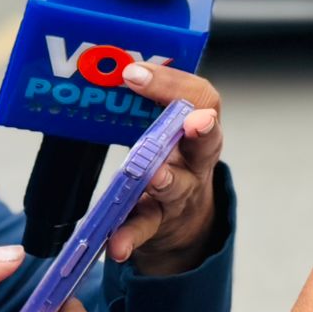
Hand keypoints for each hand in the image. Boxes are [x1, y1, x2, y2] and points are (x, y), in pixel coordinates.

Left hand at [111, 62, 224, 275]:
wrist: (184, 222)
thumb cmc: (170, 161)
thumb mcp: (167, 128)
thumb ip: (146, 102)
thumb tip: (106, 66)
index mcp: (196, 129)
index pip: (199, 98)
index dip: (173, 84)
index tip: (135, 72)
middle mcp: (196, 162)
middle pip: (206, 144)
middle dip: (202, 131)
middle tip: (195, 123)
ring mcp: (180, 195)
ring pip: (178, 186)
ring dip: (168, 179)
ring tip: (156, 176)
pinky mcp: (158, 225)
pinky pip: (145, 229)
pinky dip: (131, 236)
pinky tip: (117, 245)